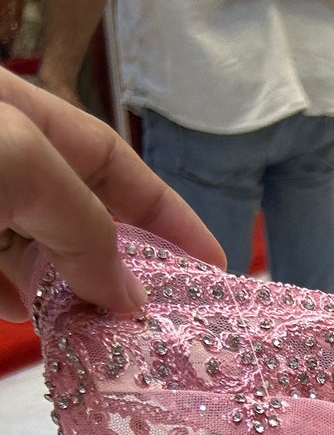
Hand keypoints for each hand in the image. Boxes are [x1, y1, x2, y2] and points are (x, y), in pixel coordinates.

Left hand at [0, 67, 222, 319]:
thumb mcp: (22, 167)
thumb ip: (84, 229)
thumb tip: (130, 296)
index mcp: (15, 109)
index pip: (109, 157)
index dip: (164, 210)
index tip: (212, 262)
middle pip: (76, 208)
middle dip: (117, 261)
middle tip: (156, 311)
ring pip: (33, 247)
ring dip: (66, 289)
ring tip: (97, 324)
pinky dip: (17, 298)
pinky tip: (27, 313)